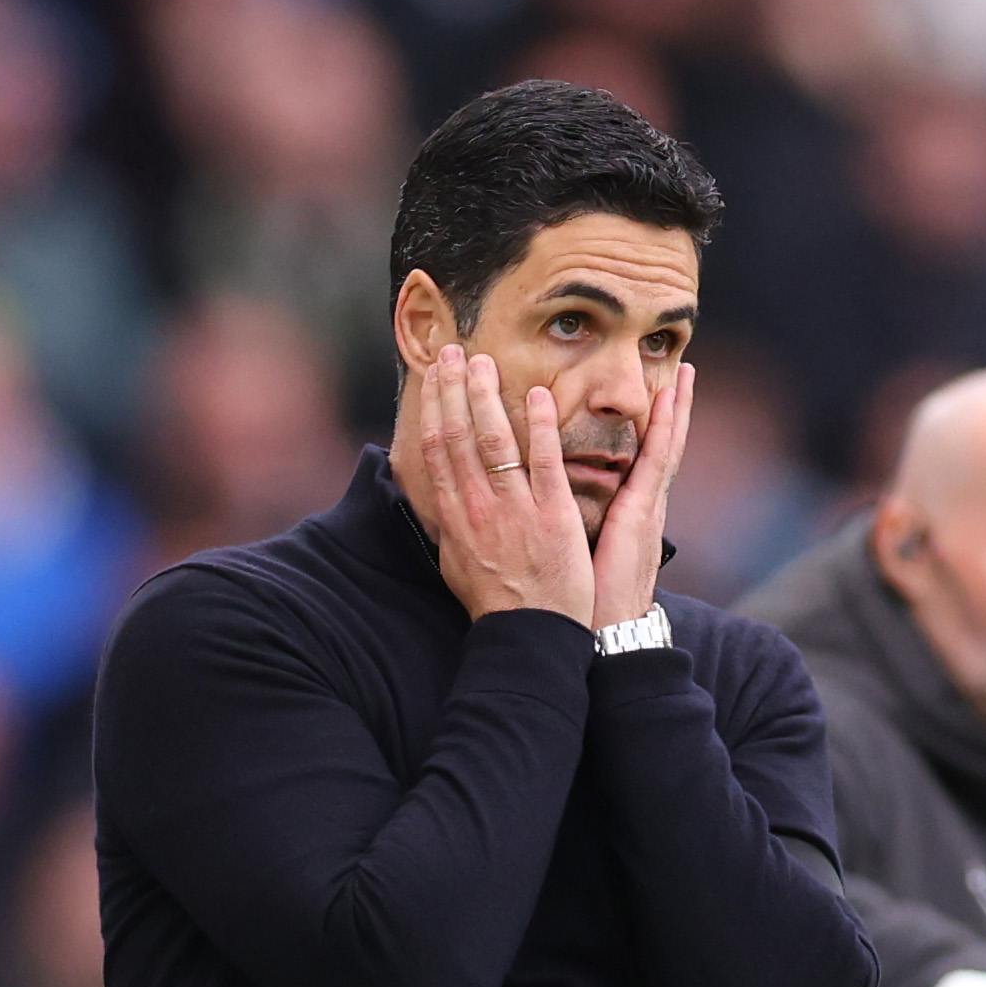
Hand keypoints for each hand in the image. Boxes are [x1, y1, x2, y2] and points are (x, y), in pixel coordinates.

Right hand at [417, 342, 593, 625]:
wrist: (529, 635)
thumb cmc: (495, 603)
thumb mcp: (456, 563)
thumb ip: (450, 526)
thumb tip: (437, 498)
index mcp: (455, 516)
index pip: (438, 449)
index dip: (433, 407)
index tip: (433, 376)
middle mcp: (478, 507)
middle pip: (459, 436)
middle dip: (454, 389)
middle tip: (454, 351)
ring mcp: (515, 509)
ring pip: (494, 442)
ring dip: (487, 397)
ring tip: (485, 362)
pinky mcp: (552, 515)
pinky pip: (544, 463)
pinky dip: (540, 427)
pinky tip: (538, 395)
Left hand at [591, 362, 694, 627]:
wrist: (607, 633)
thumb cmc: (590, 600)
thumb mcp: (586, 555)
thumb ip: (582, 529)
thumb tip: (560, 514)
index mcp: (631, 514)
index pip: (645, 461)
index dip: (654, 429)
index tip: (659, 396)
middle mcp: (644, 506)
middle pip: (663, 446)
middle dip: (674, 408)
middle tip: (684, 369)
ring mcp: (647, 508)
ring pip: (666, 447)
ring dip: (677, 408)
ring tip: (685, 374)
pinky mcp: (640, 514)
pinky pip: (655, 462)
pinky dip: (663, 429)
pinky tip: (666, 401)